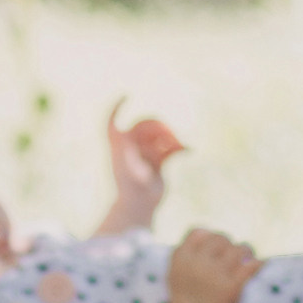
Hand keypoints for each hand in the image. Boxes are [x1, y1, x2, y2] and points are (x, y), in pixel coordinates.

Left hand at [106, 103, 185, 232]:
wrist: (138, 207)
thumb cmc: (130, 189)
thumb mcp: (129, 169)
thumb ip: (129, 153)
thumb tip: (124, 136)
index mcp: (119, 145)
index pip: (113, 121)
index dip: (117, 107)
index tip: (127, 95)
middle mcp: (131, 147)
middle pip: (146, 126)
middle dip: (160, 128)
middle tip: (170, 138)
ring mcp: (145, 154)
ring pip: (161, 137)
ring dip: (172, 138)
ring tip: (180, 146)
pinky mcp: (157, 162)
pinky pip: (170, 149)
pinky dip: (179, 148)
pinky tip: (189, 151)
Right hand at [165, 228, 256, 302]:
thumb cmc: (187, 295)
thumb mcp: (177, 270)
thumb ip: (188, 249)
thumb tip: (207, 230)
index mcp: (181, 258)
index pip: (199, 232)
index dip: (209, 237)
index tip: (215, 248)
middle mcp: (198, 263)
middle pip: (221, 238)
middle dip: (228, 245)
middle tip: (232, 256)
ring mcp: (215, 275)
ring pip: (239, 249)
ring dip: (246, 252)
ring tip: (246, 259)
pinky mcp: (232, 287)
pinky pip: (252, 265)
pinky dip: (258, 264)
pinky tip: (259, 266)